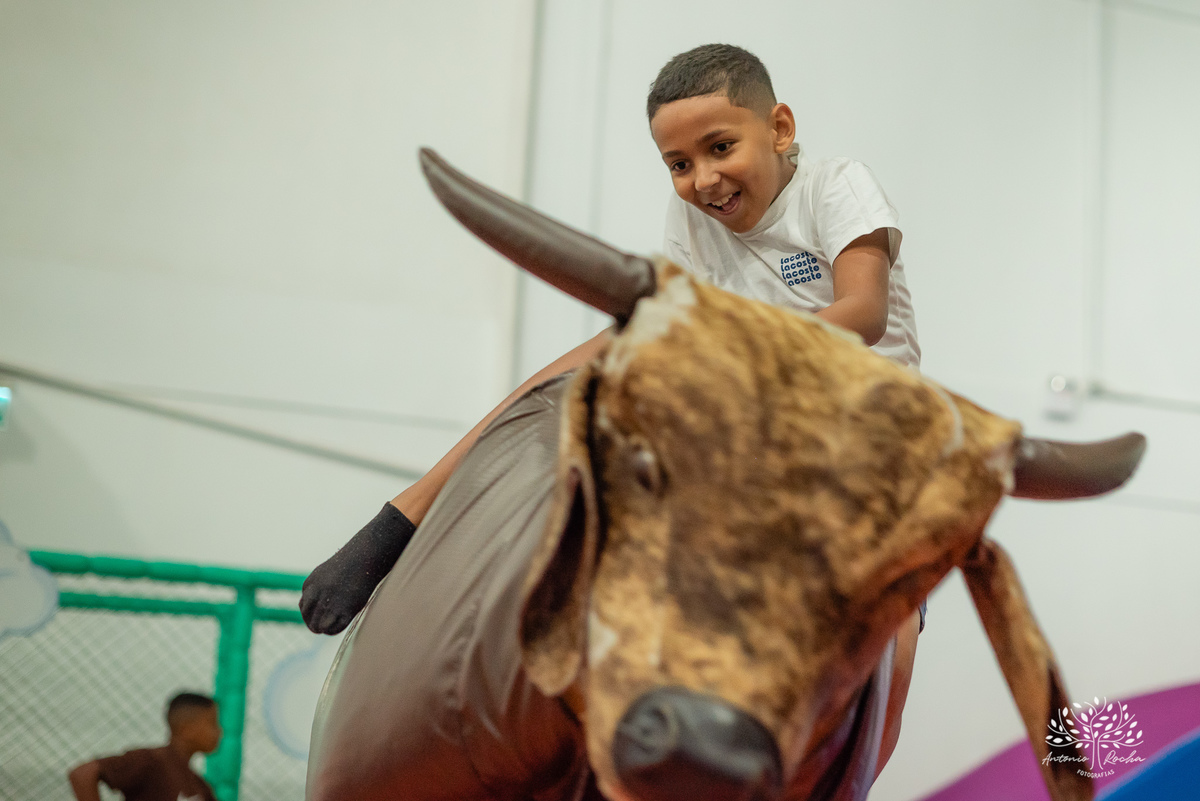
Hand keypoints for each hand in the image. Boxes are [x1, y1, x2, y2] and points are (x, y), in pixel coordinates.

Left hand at [299, 503, 416, 633]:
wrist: (365, 555)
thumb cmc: (351, 563)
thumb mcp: (328, 573)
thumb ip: (319, 589)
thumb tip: (318, 610)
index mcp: (310, 585)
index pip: (304, 608)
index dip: (313, 613)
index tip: (326, 612)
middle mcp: (316, 595)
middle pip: (309, 620)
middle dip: (317, 624)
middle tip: (330, 622)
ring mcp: (329, 603)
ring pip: (318, 627)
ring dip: (326, 628)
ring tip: (337, 622)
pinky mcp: (344, 609)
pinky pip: (333, 629)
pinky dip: (335, 629)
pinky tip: (343, 621)